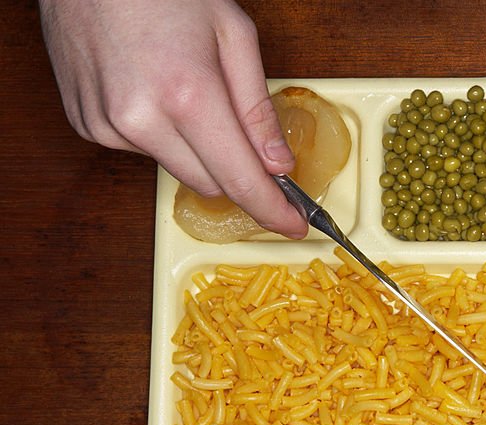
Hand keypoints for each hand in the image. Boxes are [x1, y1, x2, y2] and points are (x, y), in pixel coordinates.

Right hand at [39, 0, 306, 237]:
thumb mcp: (233, 35)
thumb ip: (258, 108)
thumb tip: (277, 164)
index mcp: (187, 94)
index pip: (240, 180)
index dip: (272, 209)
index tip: (294, 224)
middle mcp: (141, 119)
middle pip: (211, 184)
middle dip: (238, 172)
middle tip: (251, 144)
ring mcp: (108, 125)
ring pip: (177, 170)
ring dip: (197, 149)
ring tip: (188, 91)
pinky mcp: (88, 125)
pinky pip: (143, 151)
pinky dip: (161, 135)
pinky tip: (156, 92)